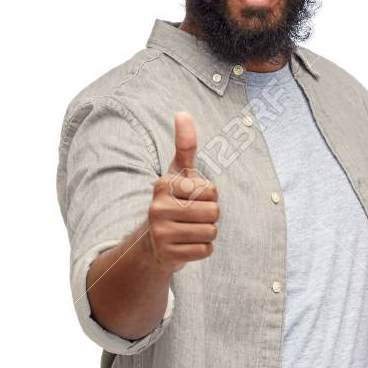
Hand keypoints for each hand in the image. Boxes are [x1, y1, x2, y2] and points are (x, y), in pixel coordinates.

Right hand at [145, 111, 219, 273]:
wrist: (153, 243)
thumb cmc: (173, 202)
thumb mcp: (178, 174)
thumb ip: (185, 146)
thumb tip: (183, 113)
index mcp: (164, 185)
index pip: (211, 190)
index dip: (210, 196)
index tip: (193, 199)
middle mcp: (158, 207)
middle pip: (213, 212)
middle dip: (210, 216)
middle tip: (192, 218)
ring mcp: (161, 232)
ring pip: (211, 232)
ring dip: (207, 234)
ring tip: (190, 231)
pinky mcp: (167, 254)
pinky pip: (205, 251)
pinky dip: (202, 249)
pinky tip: (187, 245)